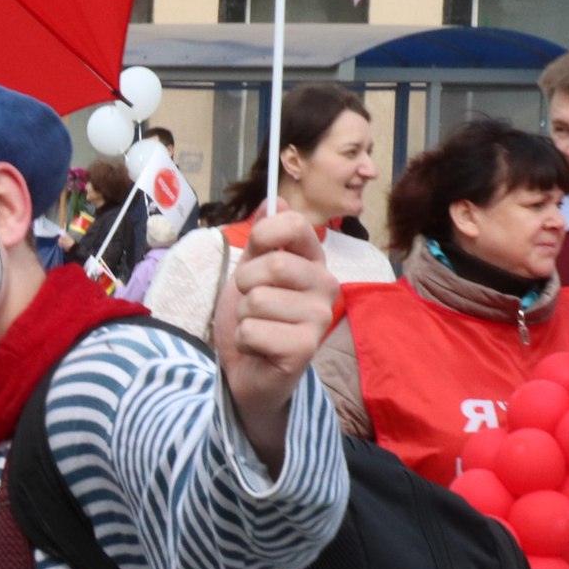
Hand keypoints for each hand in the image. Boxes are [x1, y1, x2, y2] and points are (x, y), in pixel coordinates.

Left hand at [214, 207, 339, 471]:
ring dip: (242, 316)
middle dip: (244, 284)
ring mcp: (318, 318)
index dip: (264, 233)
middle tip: (250, 302)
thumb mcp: (250, 271)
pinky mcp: (304, 348)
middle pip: (272, 264)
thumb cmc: (254, 318)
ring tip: (256, 326)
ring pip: (256, 300)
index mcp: (314, 262)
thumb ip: (262, 238)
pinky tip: (259, 348)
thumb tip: (273, 199)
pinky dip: (244, 340)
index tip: (254, 249)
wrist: (249, 370)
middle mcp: (325, 286)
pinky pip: (252, 330)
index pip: (296, 224)